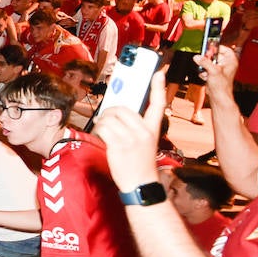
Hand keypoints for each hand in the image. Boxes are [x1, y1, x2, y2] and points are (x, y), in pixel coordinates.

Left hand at [93, 73, 165, 191]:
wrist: (140, 184)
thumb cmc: (140, 163)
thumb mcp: (145, 142)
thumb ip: (137, 127)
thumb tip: (120, 113)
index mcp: (153, 129)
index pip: (158, 104)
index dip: (158, 86)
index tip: (159, 72)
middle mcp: (144, 131)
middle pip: (123, 108)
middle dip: (110, 111)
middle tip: (106, 119)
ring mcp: (132, 138)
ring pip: (110, 117)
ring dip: (102, 121)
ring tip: (103, 129)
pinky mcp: (119, 145)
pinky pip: (103, 128)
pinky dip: (98, 130)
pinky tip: (100, 136)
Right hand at [191, 44, 235, 101]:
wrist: (219, 97)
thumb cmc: (222, 86)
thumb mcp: (213, 71)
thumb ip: (204, 62)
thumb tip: (197, 57)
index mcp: (231, 61)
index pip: (225, 49)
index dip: (217, 48)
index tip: (209, 48)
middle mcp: (226, 64)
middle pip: (215, 55)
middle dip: (207, 58)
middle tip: (203, 59)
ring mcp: (220, 69)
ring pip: (209, 62)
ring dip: (204, 66)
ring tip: (205, 71)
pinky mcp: (214, 74)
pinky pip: (207, 68)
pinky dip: (204, 72)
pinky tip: (205, 76)